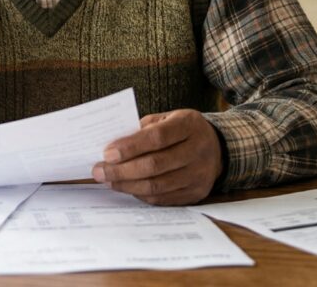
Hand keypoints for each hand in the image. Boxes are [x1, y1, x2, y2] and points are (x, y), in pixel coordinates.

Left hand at [92, 109, 222, 205]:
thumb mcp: (167, 118)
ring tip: (108, 181)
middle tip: (99, 171)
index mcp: (189, 125)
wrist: (218, 148)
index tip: (107, 153)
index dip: (130, 147)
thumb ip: (143, 129)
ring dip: (127, 185)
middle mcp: (198, 150)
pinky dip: (141, 194)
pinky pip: (163, 198)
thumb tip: (112, 147)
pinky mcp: (196, 193)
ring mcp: (199, 175)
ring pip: (157, 186)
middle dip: (122, 170)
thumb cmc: (182, 130)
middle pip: (155, 165)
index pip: (157, 137)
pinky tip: (127, 187)